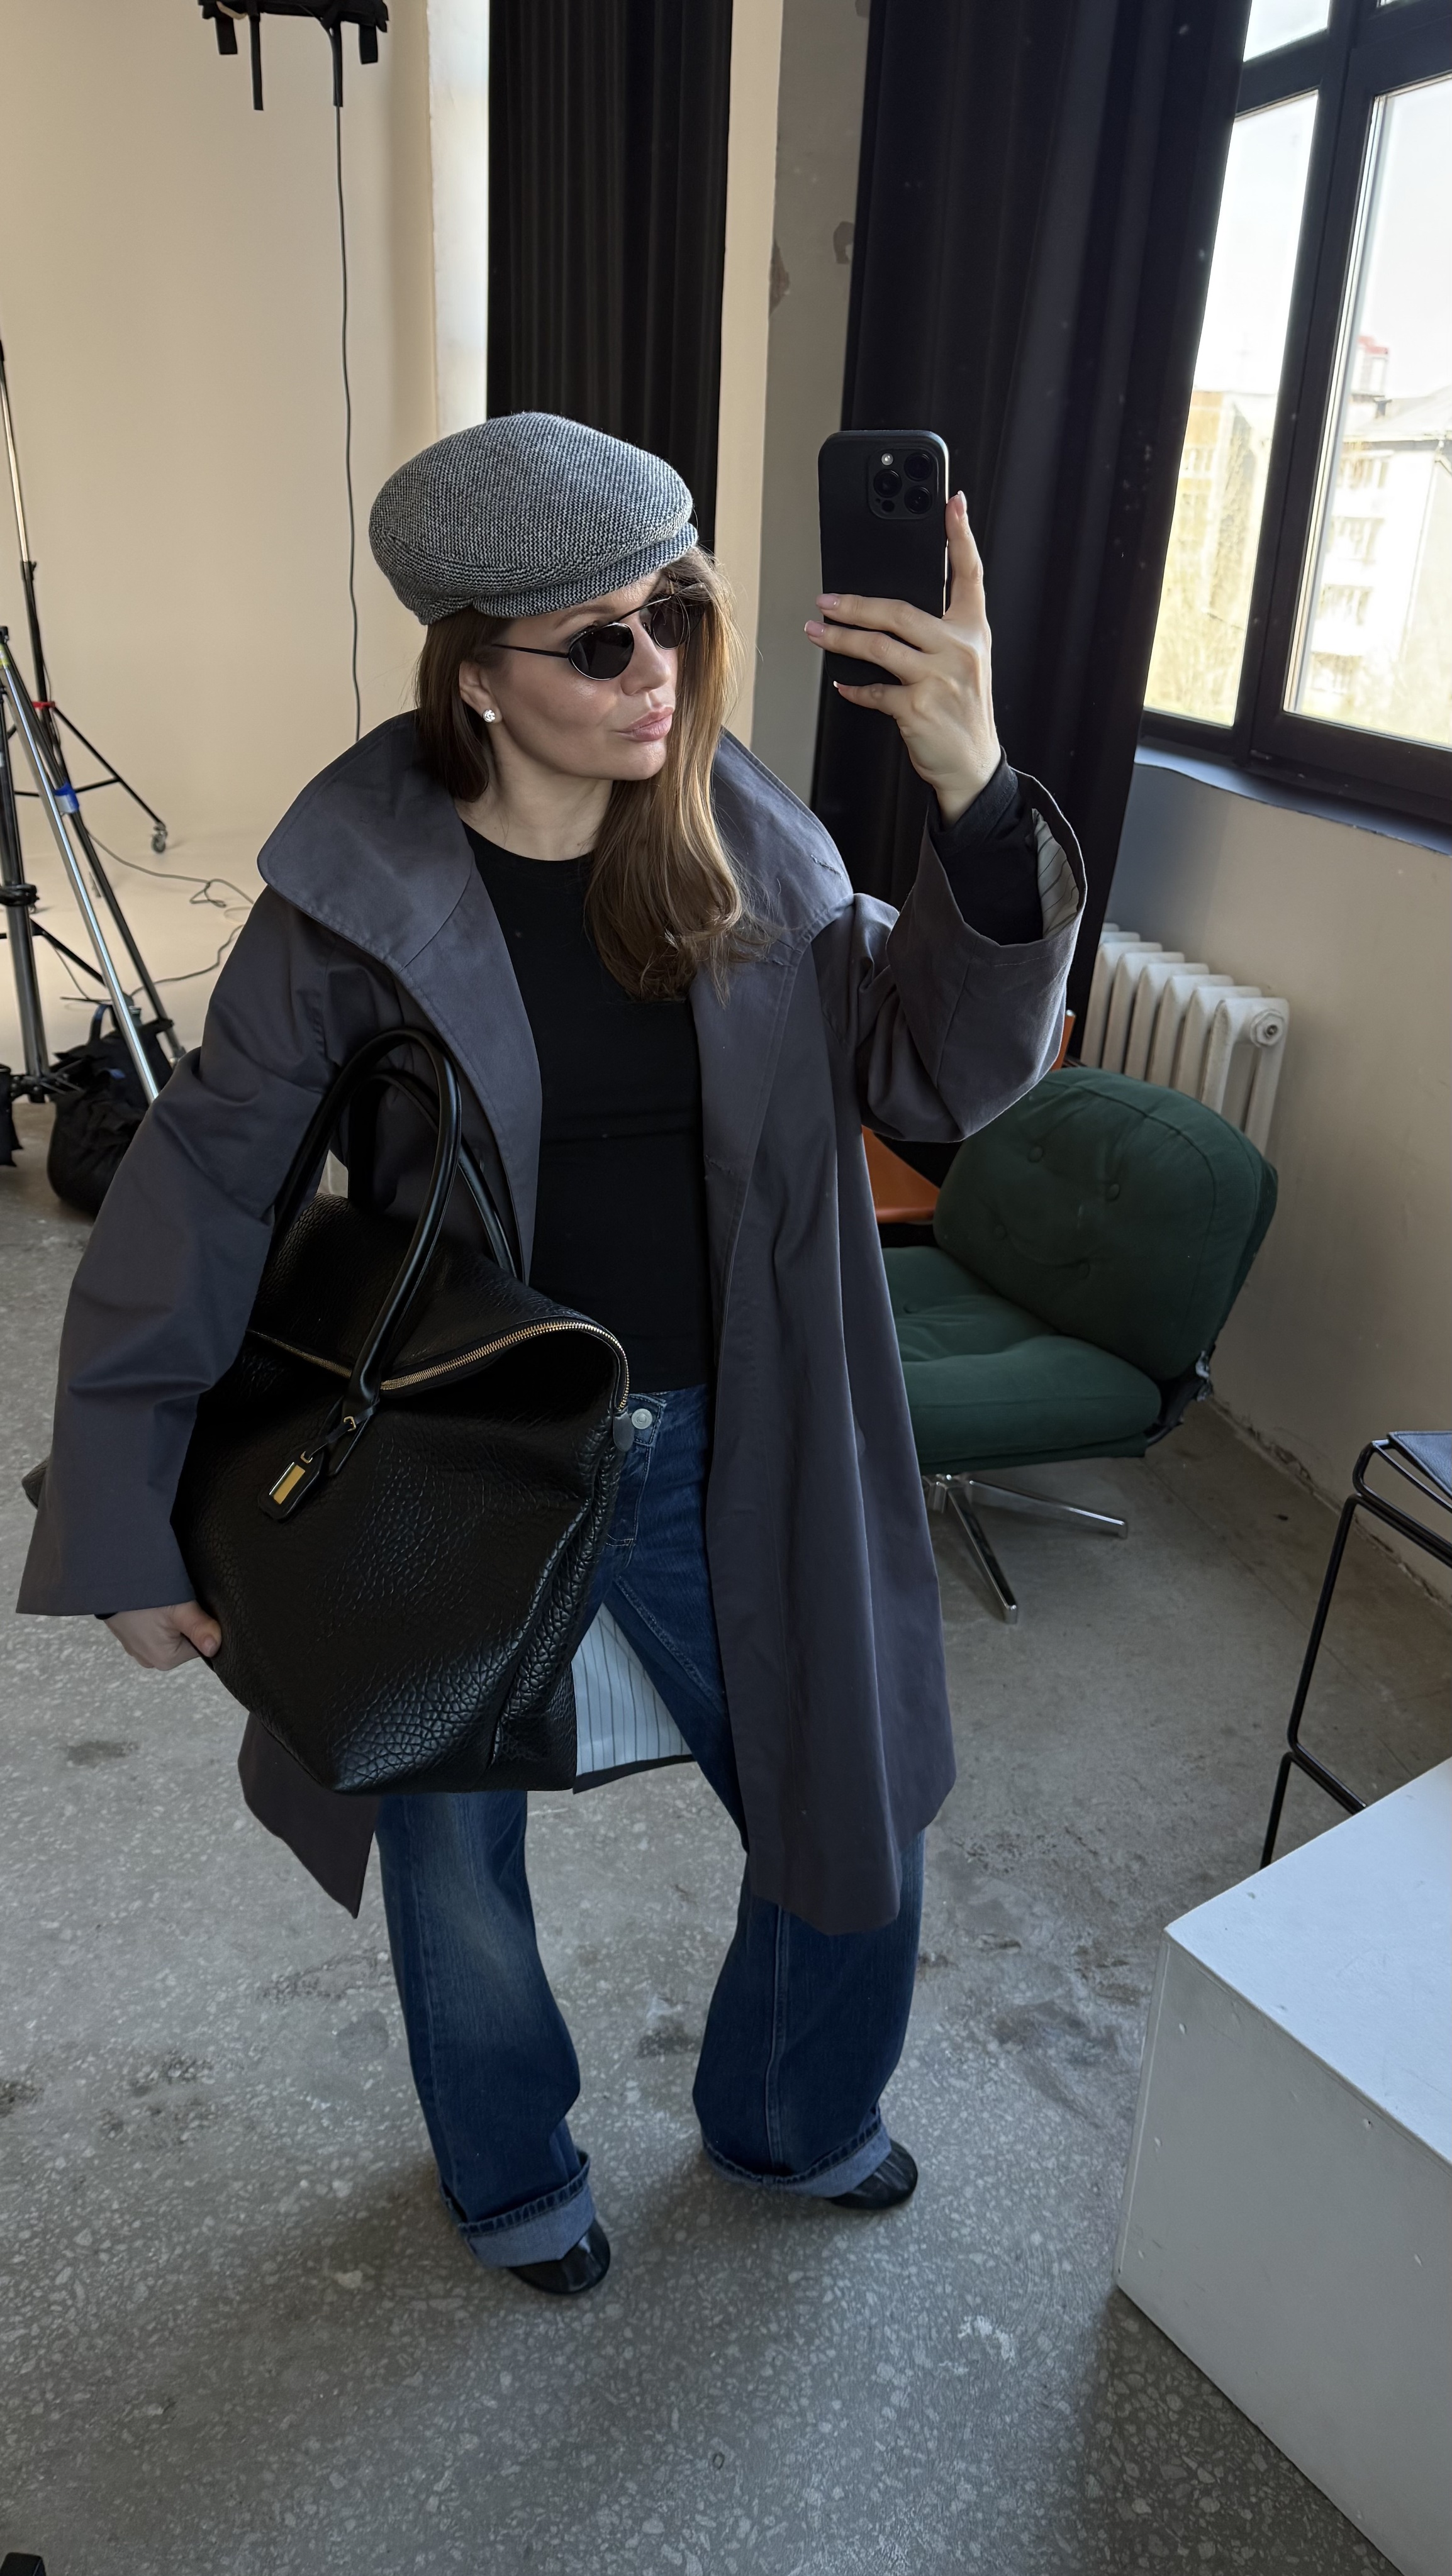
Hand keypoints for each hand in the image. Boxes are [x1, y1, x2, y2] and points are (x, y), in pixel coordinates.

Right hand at [106, 1601, 220, 1669]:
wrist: (107, 1583)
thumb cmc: (141, 1597)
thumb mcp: (178, 1608)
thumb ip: (199, 1627)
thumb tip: (215, 1647)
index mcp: (166, 1660)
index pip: (200, 1645)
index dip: (203, 1626)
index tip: (195, 1610)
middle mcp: (151, 1660)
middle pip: (185, 1640)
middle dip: (186, 1623)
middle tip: (177, 1605)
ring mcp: (139, 1650)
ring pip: (170, 1634)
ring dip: (171, 1620)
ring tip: (164, 1605)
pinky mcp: (132, 1638)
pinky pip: (154, 1630)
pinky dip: (158, 1619)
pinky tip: (154, 1607)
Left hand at [805, 490, 999, 824]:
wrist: (972, 767)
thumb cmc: (963, 713)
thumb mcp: (965, 665)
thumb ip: (939, 634)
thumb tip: (888, 613)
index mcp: (972, 632)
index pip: (970, 575)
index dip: (961, 536)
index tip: (953, 503)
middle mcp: (959, 649)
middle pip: (900, 611)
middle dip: (856, 603)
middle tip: (827, 599)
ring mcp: (938, 679)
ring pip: (879, 646)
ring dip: (840, 639)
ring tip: (818, 631)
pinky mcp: (918, 707)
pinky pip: (874, 690)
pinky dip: (854, 688)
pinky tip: (842, 683)